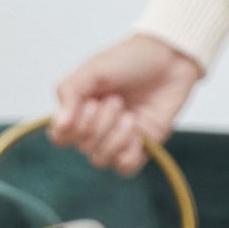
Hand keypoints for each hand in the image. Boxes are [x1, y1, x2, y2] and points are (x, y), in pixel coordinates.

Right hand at [48, 34, 203, 174]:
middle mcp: (95, 127)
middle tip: (116, 100)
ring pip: (101, 159)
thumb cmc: (129, 60)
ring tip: (129, 115)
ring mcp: (117, 139)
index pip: (60, 137)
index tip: (89, 105)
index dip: (71, 129)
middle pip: (83, 148)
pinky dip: (130, 152)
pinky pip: (125, 167)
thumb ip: (70, 93)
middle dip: (100, 125)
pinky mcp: (140, 147)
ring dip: (115, 137)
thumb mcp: (92, 69)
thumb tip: (60, 123)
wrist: (169, 59)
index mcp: (79, 109)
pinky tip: (138, 133)